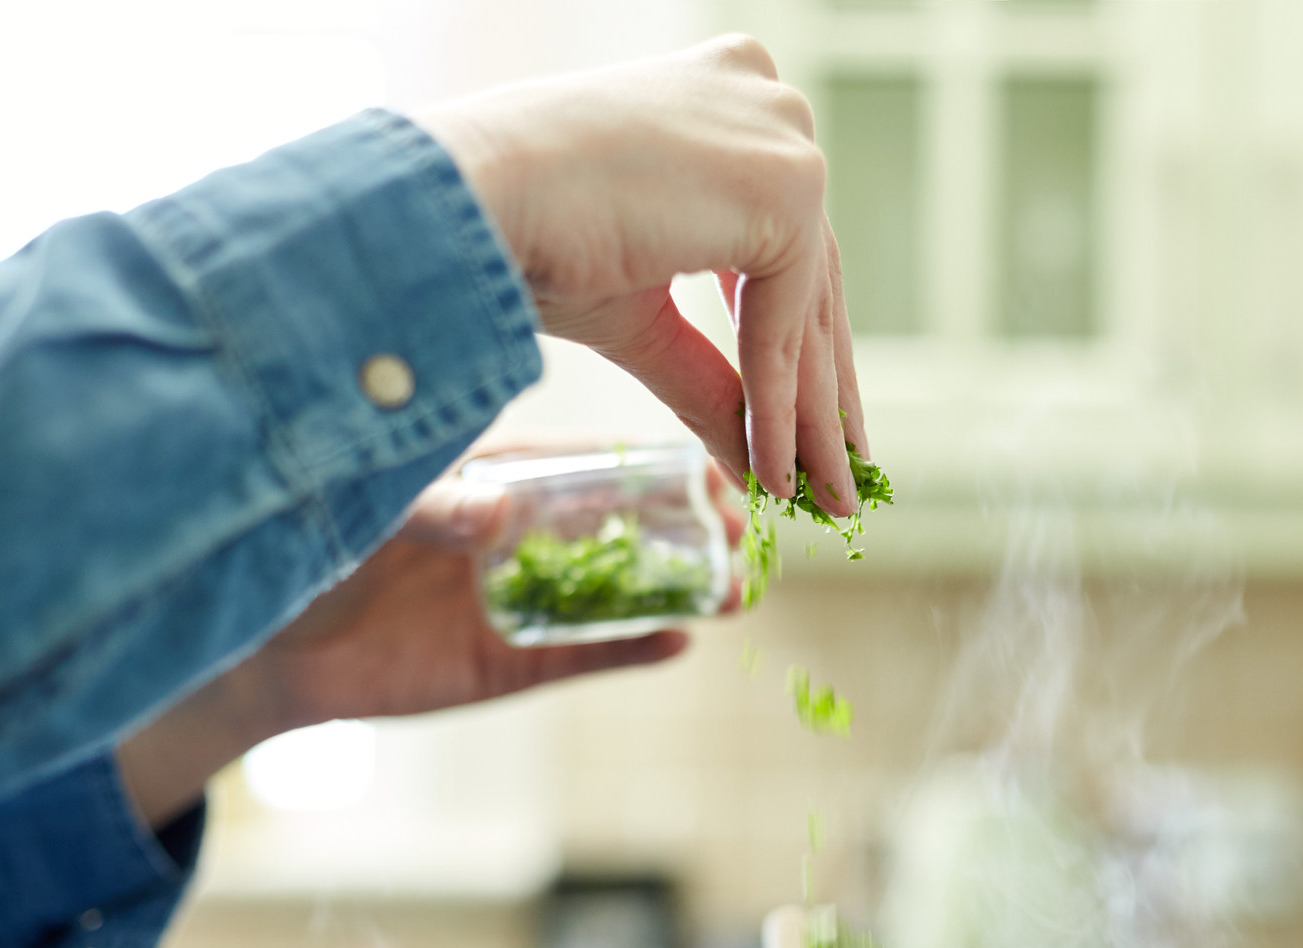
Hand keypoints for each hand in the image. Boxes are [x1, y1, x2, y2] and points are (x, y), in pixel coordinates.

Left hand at [115, 459, 742, 825]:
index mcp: (492, 480)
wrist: (266, 649)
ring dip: (680, 590)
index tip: (706, 459)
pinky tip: (680, 642)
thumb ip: (430, 509)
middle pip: (624, 523)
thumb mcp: (367, 513)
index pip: (586, 462)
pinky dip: (630, 649)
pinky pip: (583, 653)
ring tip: (738, 592)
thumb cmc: (305, 551)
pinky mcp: (510, 660)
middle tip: (746, 529)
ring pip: (618, 589)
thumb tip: (496, 515)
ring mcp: (521, 597)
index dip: (649, 463)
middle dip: (690, 525)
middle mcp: (519, 534)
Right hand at [417, 35, 867, 514]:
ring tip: (821, 498)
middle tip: (837, 478)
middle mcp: (766, 98)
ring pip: (807, 308)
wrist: (465, 202)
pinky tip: (778, 471)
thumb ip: (712, 373)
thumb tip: (759, 461)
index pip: (783, 244)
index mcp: (729, 94)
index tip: (816, 427)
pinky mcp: (786, 185)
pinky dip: (780, 405)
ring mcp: (782, 135)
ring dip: (811, 417)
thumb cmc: (521, 237)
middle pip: (810, 278)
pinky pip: (789, 323)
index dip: (798, 346)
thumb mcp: (639, 312)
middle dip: (820, 393)